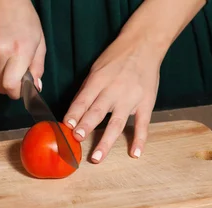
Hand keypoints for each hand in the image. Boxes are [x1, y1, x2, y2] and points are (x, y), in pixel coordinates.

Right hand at [0, 0, 45, 98]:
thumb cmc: (25, 19)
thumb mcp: (40, 42)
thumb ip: (38, 67)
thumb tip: (36, 86)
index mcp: (19, 52)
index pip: (10, 86)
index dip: (16, 93)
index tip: (22, 90)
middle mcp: (0, 53)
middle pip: (0, 86)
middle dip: (9, 86)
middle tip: (16, 76)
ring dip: (1, 72)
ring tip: (7, 55)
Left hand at [63, 36, 161, 162]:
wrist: (144, 45)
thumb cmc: (116, 57)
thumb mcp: (96, 69)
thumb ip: (87, 91)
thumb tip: (74, 113)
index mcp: (99, 81)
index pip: (83, 99)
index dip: (74, 113)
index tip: (66, 125)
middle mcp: (114, 91)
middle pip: (98, 111)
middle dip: (86, 126)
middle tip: (76, 138)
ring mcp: (131, 99)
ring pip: (117, 123)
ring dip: (106, 141)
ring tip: (97, 157)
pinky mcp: (146, 103)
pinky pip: (142, 124)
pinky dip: (139, 140)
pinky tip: (135, 154)